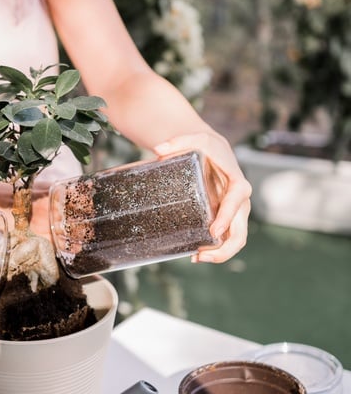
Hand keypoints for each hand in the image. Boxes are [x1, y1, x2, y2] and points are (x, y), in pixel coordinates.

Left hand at [153, 132, 251, 263]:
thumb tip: (158, 150)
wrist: (211, 150)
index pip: (237, 201)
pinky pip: (225, 239)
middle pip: (240, 231)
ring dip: (220, 253)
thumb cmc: (204, 146)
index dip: (227, 217)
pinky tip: (196, 255)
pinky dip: (215, 250)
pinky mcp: (224, 218)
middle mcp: (239, 201)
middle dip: (225, 248)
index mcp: (237, 182)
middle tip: (202, 255)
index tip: (214, 232)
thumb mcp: (194, 139)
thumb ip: (178, 142)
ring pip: (235, 239)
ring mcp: (233, 212)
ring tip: (196, 258)